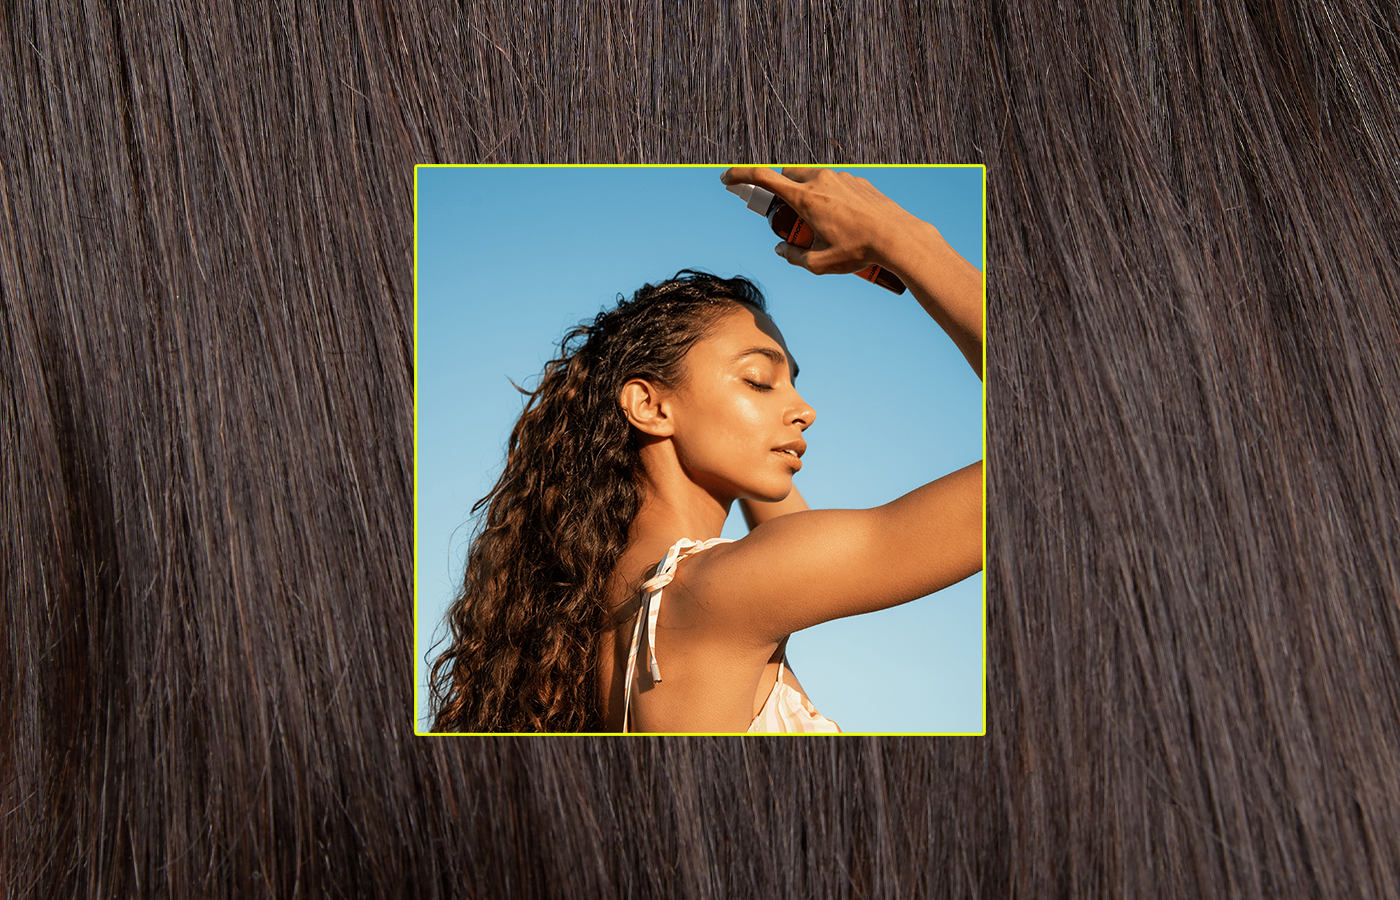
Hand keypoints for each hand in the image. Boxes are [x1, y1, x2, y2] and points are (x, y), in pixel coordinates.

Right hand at [720, 167, 922, 276]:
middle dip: (778, 191)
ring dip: (804, 193)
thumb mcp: (820, 263)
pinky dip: (827, 196)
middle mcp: (820, 181)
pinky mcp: (858, 181)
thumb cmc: (859, 251)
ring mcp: (841, 178)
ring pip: (811, 177)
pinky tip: (842, 221)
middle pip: (786, 176)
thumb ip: (794, 256)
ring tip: (818, 224)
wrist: (899, 237)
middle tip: (784, 216)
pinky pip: (833, 183)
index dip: (740, 176)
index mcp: (805, 198)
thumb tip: (780, 249)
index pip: (763, 178)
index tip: (727, 179)